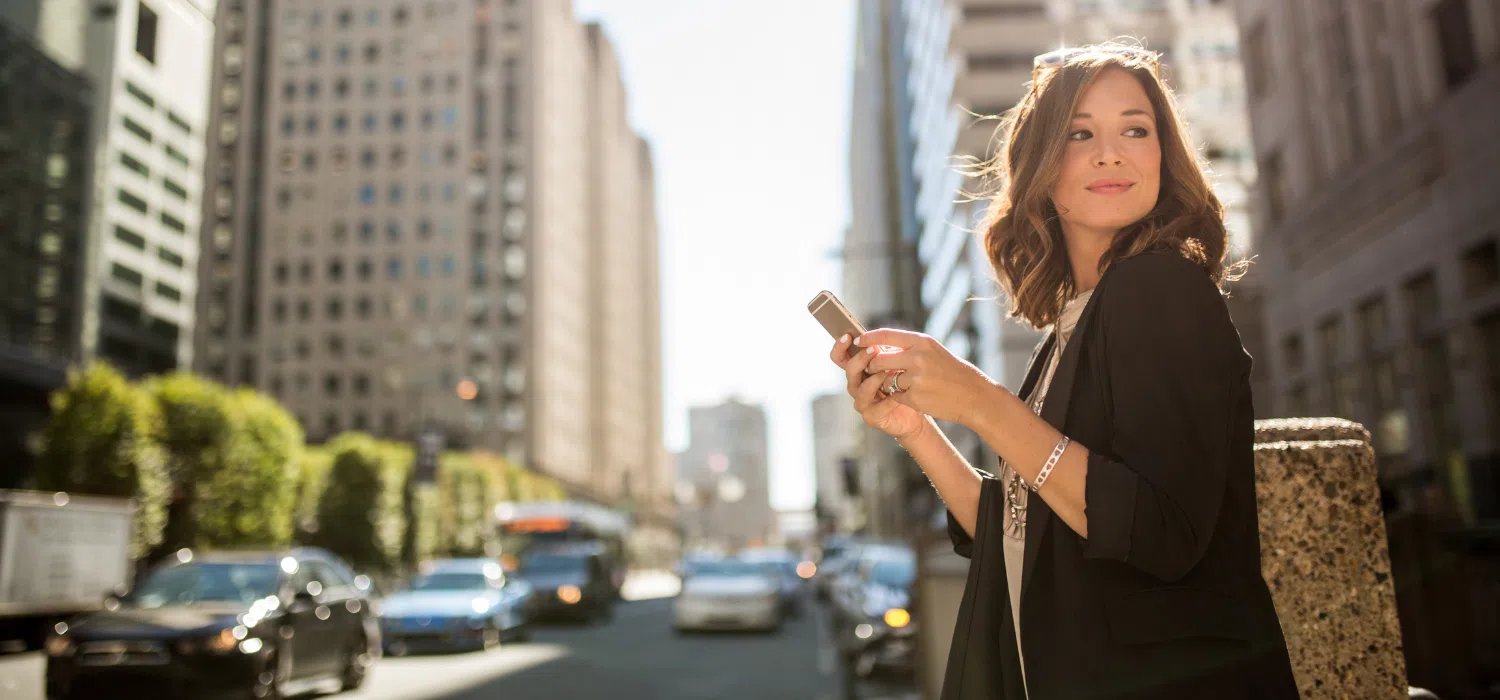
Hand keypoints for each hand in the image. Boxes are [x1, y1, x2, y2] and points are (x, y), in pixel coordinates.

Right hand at [828, 334, 927, 440]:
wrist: (918, 409)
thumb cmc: (905, 384)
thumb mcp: (896, 363)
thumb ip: (886, 351)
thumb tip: (880, 337)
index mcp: (858, 370)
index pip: (840, 357)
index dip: (840, 347)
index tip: (848, 336)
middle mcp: (856, 385)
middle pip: (849, 371)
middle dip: (860, 359)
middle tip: (873, 350)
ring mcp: (862, 401)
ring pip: (860, 389)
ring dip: (874, 378)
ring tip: (889, 370)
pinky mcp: (872, 416)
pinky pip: (876, 407)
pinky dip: (887, 398)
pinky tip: (898, 392)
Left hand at [856, 329, 998, 427]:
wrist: (973, 395)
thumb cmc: (952, 371)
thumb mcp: (933, 351)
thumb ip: (908, 348)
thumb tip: (879, 346)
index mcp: (921, 342)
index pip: (885, 335)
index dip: (868, 338)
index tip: (858, 341)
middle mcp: (917, 357)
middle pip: (878, 360)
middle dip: (873, 366)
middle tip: (875, 369)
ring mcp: (915, 378)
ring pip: (886, 380)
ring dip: (891, 384)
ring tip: (912, 384)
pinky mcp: (914, 397)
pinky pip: (895, 396)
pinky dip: (901, 397)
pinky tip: (918, 395)